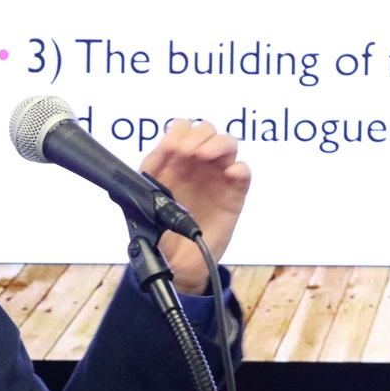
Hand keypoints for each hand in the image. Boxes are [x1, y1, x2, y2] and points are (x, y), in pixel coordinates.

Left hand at [139, 119, 250, 294]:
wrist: (174, 262)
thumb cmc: (159, 229)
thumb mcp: (146, 197)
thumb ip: (151, 169)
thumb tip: (163, 147)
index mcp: (175, 161)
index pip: (182, 128)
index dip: (179, 131)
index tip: (172, 148)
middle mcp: (197, 164)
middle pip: (207, 130)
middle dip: (197, 135)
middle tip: (186, 154)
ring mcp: (217, 177)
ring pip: (228, 143)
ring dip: (217, 144)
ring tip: (204, 156)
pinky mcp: (233, 195)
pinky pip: (243, 172)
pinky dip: (239, 168)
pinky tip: (229, 174)